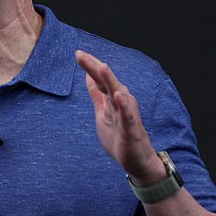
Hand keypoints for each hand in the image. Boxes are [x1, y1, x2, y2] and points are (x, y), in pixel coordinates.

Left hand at [75, 50, 163, 183]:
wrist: (137, 162)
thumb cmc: (119, 136)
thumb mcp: (102, 113)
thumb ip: (97, 94)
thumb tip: (88, 76)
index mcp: (112, 99)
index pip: (99, 79)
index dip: (90, 66)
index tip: (78, 53)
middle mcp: (121, 102)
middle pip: (106, 81)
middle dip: (94, 67)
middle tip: (80, 55)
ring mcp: (127, 115)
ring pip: (118, 94)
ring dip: (110, 80)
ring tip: (102, 66)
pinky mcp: (132, 130)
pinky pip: (128, 116)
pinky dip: (123, 105)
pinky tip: (118, 95)